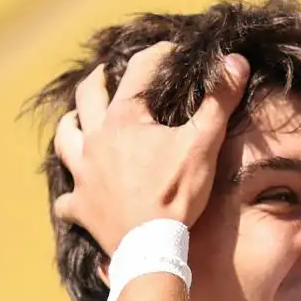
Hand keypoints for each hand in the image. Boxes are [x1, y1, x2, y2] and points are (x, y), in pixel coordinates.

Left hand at [51, 43, 249, 252]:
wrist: (151, 248)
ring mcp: (83, 174)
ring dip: (70, 126)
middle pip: (87, 97)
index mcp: (123, 119)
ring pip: (64, 140)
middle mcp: (95, 140)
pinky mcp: (81, 208)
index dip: (158, 55)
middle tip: (106, 74)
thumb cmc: (176, 194)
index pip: (139, 71)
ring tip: (77, 121)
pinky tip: (75, 196)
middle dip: (98, 80)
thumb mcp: (203, 144)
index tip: (173, 52)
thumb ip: (219, 100)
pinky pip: (66, 200)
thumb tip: (236, 61)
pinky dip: (70, 196)